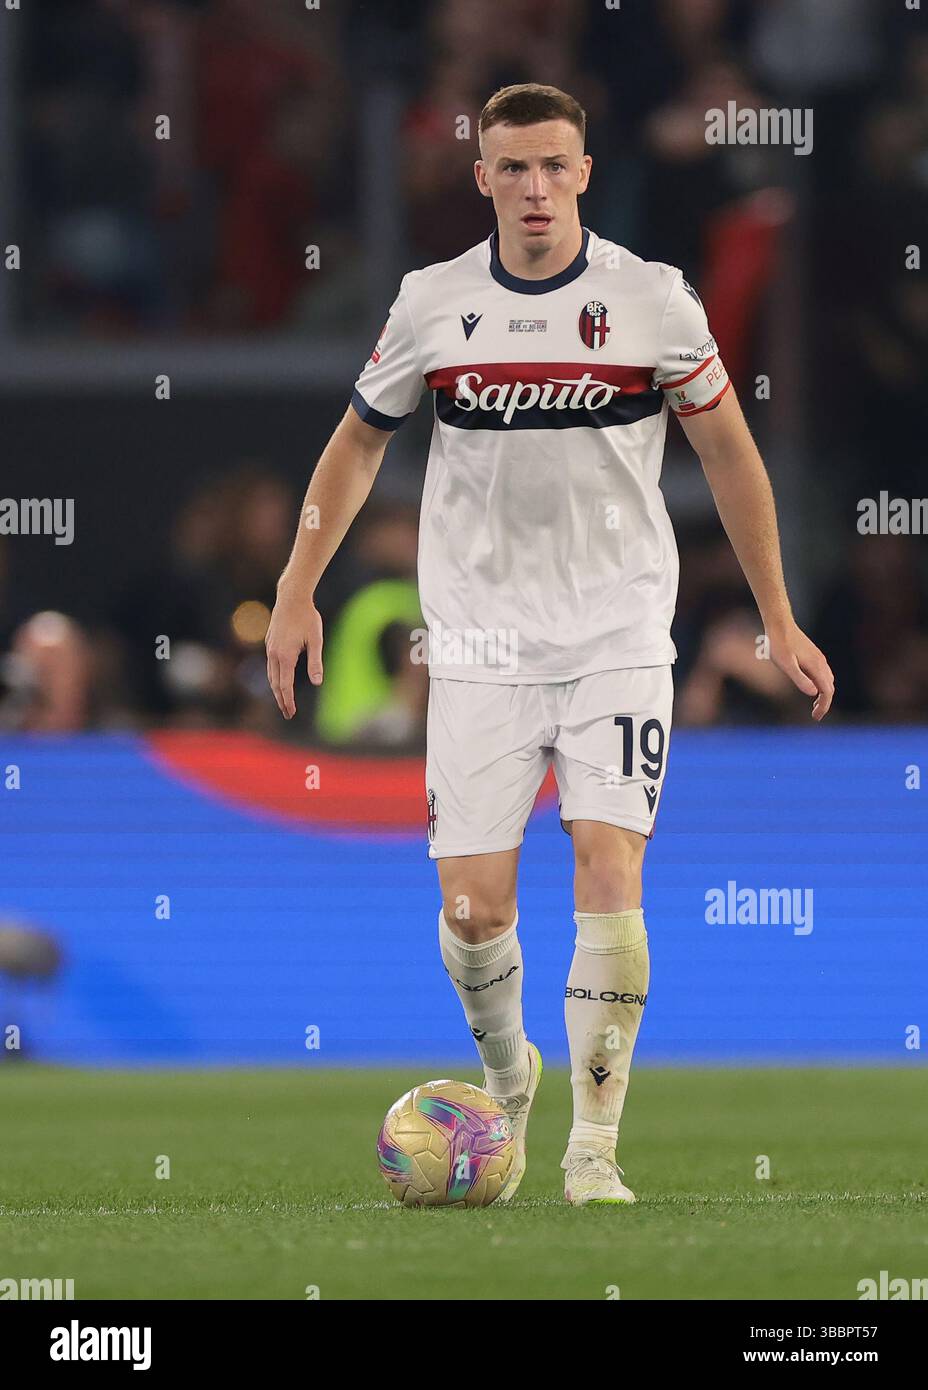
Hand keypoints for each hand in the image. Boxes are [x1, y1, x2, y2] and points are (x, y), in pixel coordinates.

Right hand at [265, 589, 322, 718]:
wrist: (291, 597)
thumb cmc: (307, 618)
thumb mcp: (316, 640)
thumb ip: (315, 662)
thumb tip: (317, 682)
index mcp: (285, 656)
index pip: (285, 685)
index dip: (288, 701)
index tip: (292, 712)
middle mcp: (274, 654)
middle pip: (275, 684)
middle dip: (281, 700)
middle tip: (288, 713)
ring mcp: (270, 648)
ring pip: (271, 675)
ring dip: (276, 689)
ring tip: (283, 700)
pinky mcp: (269, 642)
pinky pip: (270, 665)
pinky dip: (274, 677)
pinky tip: (280, 679)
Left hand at [766, 622, 833, 720]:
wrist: (779, 624)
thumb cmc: (779, 644)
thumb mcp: (786, 665)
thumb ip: (800, 679)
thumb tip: (813, 693)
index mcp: (816, 667)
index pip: (827, 691)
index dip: (824, 706)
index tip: (815, 717)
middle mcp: (821, 663)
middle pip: (830, 687)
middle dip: (825, 703)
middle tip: (815, 715)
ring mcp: (819, 658)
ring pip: (828, 680)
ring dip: (824, 695)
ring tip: (814, 706)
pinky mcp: (814, 655)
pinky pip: (824, 674)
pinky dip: (822, 685)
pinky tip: (812, 688)